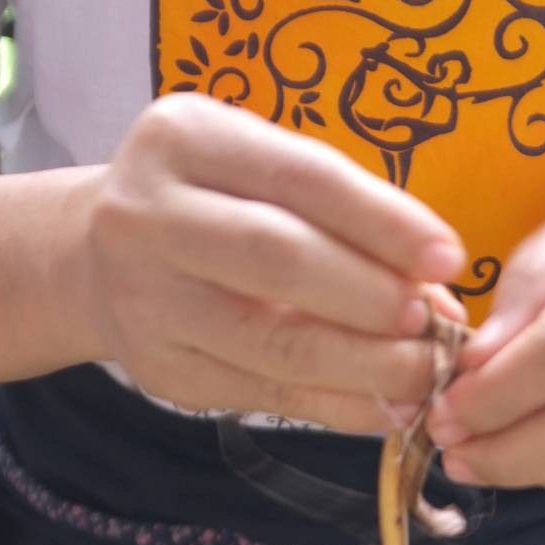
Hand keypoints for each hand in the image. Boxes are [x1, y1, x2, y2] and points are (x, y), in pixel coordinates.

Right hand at [78, 94, 466, 430]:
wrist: (95, 260)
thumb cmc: (214, 206)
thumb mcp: (259, 172)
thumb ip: (341, 216)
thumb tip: (442, 290)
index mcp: (185, 139)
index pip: (302, 178)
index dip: (384, 223)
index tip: (450, 259)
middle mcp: (150, 215)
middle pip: (280, 260)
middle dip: (373, 299)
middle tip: (437, 327)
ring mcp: (148, 301)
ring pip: (275, 344)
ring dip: (368, 366)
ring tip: (427, 374)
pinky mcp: (163, 372)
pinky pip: (269, 396)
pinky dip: (341, 406)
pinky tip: (388, 406)